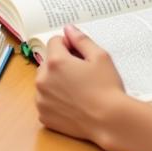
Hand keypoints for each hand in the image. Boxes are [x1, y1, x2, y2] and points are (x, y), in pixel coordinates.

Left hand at [36, 25, 127, 143]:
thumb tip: (68, 29)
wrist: (110, 121)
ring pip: (45, 81)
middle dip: (61, 63)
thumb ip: (81, 40)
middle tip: (81, 74)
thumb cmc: (107, 88)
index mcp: (55, 61)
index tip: (80, 55)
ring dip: (55, 82)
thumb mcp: (100, 56)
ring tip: (77, 90)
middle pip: (48, 62)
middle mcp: (43, 79)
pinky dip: (54, 100)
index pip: (54, 41)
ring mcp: (41, 99)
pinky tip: (72, 104)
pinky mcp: (44, 116)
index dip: (68, 45)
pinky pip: (45, 100)